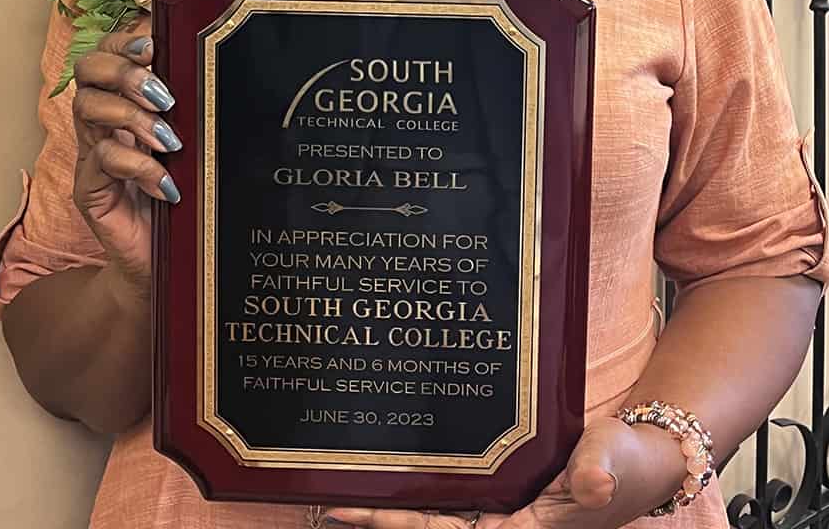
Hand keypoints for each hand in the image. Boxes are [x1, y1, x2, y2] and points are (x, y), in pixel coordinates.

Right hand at [71, 17, 180, 297]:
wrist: (165, 263)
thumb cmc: (185, 196)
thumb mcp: (193, 143)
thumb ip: (193, 110)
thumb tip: (220, 67)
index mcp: (123, 102)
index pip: (106, 52)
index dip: (122, 42)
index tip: (154, 46)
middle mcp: (101, 123)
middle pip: (87, 70)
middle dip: (126, 73)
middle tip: (164, 97)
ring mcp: (91, 156)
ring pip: (89, 110)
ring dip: (133, 117)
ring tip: (170, 141)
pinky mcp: (89, 191)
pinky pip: (102, 161)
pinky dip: (139, 166)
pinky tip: (166, 183)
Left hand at [327, 418, 686, 528]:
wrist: (648, 459)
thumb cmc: (632, 462)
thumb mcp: (616, 460)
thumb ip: (601, 470)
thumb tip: (589, 484)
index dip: (408, 524)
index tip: (361, 511)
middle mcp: (512, 527)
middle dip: (387, 522)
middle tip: (333, 507)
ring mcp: (510, 513)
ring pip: (444, 518)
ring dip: (402, 511)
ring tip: (349, 500)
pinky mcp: (512, 496)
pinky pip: (461, 500)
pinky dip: (428, 494)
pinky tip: (401, 480)